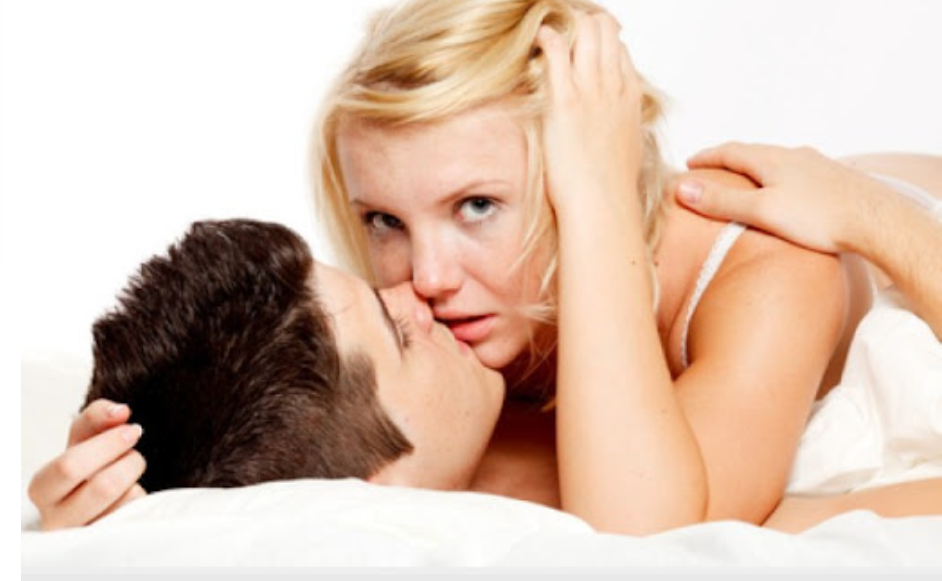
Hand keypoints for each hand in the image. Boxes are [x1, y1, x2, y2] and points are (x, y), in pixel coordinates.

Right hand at [28, 399, 146, 529]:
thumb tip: (120, 411)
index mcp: (43, 488)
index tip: (128, 424)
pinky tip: (130, 491)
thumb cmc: (88, 464)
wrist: (95, 499)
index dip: (106, 443)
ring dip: (135, 475)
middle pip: (102, 487)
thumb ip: (97, 417)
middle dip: (128, 459)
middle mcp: (57, 518)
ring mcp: (84, 535)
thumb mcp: (85, 437)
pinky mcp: (107, 542)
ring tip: (129, 466)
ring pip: (125, 500)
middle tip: (136, 439)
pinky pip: (135, 515)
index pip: (69, 467)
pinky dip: (140, 495)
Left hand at [536, 11, 642, 217]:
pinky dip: (549, 38)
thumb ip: (619, 126)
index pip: (620, 51)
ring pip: (586, 33)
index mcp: (630, 97)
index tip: (584, 49)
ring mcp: (591, 91)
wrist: (602, 205)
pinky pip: (557, 53)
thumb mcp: (626, 148)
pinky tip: (541, 37)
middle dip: (586, 26)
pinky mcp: (566, 100)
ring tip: (552, 33)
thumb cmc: (610, 187)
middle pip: (605, 33)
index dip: (602, 44)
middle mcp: (613, 87)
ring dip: (569, 27)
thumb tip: (611, 128)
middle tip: (565, 35)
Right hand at [675, 142, 883, 252]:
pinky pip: (797, 173)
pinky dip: (779, 179)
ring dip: (755, 169)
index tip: (690, 163)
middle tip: (711, 171)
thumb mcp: (761, 211)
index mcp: (772, 159)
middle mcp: (794, 155)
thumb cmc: (820, 217)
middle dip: (729, 160)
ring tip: (745, 182)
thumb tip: (683, 188)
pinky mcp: (833, 180)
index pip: (730, 151)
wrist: (876, 221)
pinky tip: (785, 193)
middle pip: (753, 153)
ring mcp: (816, 166)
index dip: (707, 157)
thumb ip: (722, 200)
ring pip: (777, 162)